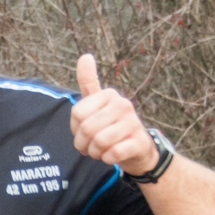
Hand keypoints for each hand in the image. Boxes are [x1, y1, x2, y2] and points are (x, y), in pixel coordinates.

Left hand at [70, 54, 159, 176]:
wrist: (138, 150)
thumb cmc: (112, 126)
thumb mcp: (98, 104)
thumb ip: (88, 82)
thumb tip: (85, 56)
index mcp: (109, 95)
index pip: (77, 113)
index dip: (75, 128)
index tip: (82, 131)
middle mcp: (123, 105)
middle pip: (86, 128)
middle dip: (83, 144)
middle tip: (89, 146)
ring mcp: (133, 123)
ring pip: (99, 142)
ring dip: (95, 153)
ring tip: (100, 151)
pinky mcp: (140, 142)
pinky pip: (113, 153)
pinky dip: (107, 159)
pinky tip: (112, 156)